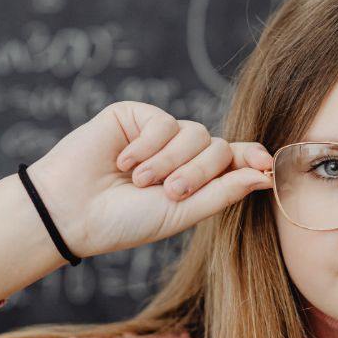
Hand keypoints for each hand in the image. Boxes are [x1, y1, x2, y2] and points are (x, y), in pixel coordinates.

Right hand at [23, 101, 273, 257]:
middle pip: (218, 148)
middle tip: (168, 193)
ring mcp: (159, 133)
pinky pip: (163, 121)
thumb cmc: (124, 221)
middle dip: (197, 172)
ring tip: (139, 182)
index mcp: (196, 179)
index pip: (235, 160)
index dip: (253, 158)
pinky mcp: (136, 116)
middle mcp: (181, 154)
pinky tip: (123, 163)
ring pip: (194, 133)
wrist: (71, 212)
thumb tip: (266, 173)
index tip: (266, 165)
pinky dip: (147, 146)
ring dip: (169, 162)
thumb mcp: (182, 213)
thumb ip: (224, 192)